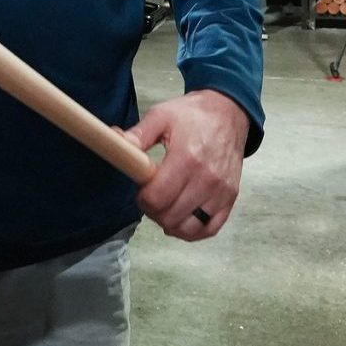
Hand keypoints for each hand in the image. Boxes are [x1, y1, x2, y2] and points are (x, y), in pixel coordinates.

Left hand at [123, 90, 248, 240]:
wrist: (229, 113)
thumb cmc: (192, 115)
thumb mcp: (161, 115)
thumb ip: (138, 134)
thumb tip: (114, 141)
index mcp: (187, 158)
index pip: (158, 197)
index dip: (142, 198)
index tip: (140, 188)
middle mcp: (207, 179)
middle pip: (171, 216)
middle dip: (153, 211)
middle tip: (150, 196)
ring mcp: (222, 192)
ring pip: (189, 228)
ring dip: (170, 224)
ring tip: (164, 207)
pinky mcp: (231, 198)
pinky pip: (210, 229)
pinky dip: (192, 232)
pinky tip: (180, 221)